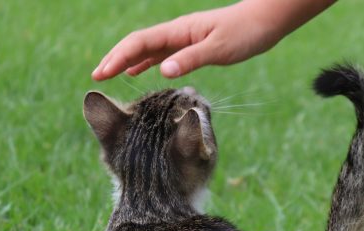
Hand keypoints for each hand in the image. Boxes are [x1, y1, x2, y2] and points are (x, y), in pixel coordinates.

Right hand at [91, 0, 335, 79]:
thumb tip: (162, 70)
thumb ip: (191, 59)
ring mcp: (184, 39)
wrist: (265, 22)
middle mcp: (177, 33)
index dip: (119, 57)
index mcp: (180, 31)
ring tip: (109, 74)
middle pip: (138, 44)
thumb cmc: (245, 33)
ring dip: (127, 60)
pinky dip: (146, 62)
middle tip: (97, 76)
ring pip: (148, 49)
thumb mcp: (219, 49)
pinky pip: (162, 53)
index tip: (102, 73)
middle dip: (115, 58)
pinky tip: (139, 72)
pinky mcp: (193, 46)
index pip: (140, 42)